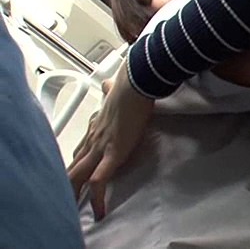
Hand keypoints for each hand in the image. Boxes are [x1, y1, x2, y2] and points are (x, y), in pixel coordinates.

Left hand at [68, 64, 152, 219]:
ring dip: (76, 193)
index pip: (81, 147)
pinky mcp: (112, 154)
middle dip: (70, 182)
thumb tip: (109, 84)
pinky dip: (97, 198)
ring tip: (77, 209)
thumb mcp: (115, 91)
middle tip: (70, 197)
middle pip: (73, 164)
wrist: (135, 85)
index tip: (80, 169)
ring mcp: (100, 147)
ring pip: (78, 175)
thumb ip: (110, 91)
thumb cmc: (129, 87)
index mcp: (96, 125)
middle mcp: (93, 137)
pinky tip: (99, 210)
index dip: (78, 160)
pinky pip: (99, 181)